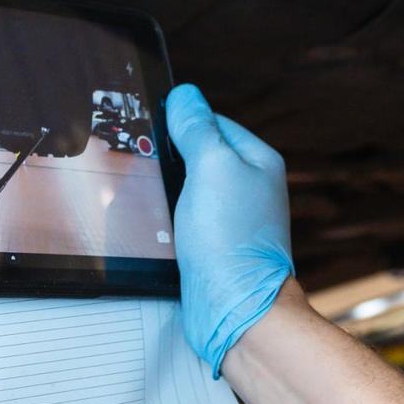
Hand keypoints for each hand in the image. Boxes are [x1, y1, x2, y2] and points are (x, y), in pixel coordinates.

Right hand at [164, 82, 295, 375]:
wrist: (235, 308)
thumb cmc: (231, 240)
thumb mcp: (211, 168)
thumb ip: (197, 129)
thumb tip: (185, 95)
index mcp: (257, 160)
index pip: (213, 121)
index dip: (181, 122)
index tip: (151, 127)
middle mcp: (249, 187)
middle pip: (198, 154)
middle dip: (171, 158)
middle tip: (146, 163)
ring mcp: (231, 217)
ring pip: (188, 188)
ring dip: (167, 191)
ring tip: (151, 197)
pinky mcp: (214, 244)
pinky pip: (185, 218)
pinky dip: (168, 218)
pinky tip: (156, 224)